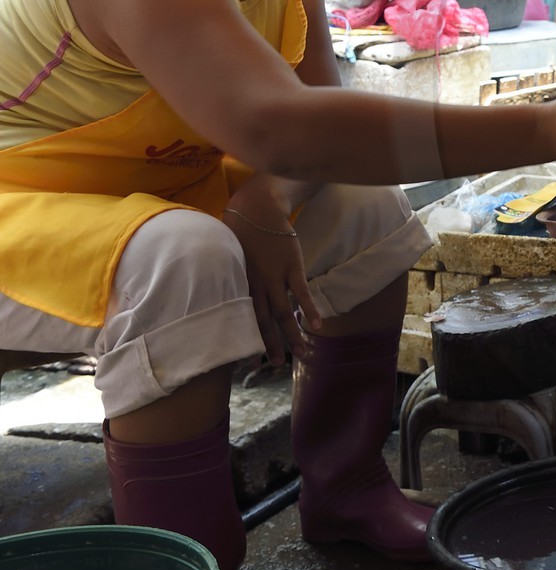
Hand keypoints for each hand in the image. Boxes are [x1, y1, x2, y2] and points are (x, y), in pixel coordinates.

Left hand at [222, 208, 319, 365]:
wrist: (258, 205)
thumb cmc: (240, 227)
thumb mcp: (228, 254)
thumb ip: (231, 274)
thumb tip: (224, 287)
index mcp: (239, 283)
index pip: (242, 317)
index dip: (246, 338)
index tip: (247, 359)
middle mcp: (256, 284)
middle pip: (263, 320)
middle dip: (269, 344)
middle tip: (275, 364)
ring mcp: (275, 275)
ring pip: (283, 312)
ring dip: (292, 334)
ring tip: (301, 353)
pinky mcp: (292, 265)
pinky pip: (302, 292)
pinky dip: (309, 309)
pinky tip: (316, 325)